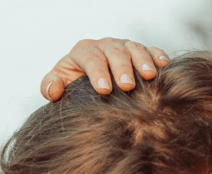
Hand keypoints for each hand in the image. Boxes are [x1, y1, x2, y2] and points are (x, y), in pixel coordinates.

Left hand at [42, 38, 169, 100]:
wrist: (85, 84)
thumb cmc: (71, 85)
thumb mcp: (56, 84)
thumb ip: (49, 86)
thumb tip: (54, 89)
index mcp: (83, 51)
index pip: (90, 58)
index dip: (97, 72)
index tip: (104, 90)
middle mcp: (104, 45)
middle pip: (114, 51)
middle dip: (121, 68)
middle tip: (127, 86)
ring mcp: (123, 47)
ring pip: (134, 48)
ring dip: (142, 61)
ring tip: (149, 76)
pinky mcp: (138, 52)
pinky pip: (149, 49)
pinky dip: (156, 55)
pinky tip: (163, 65)